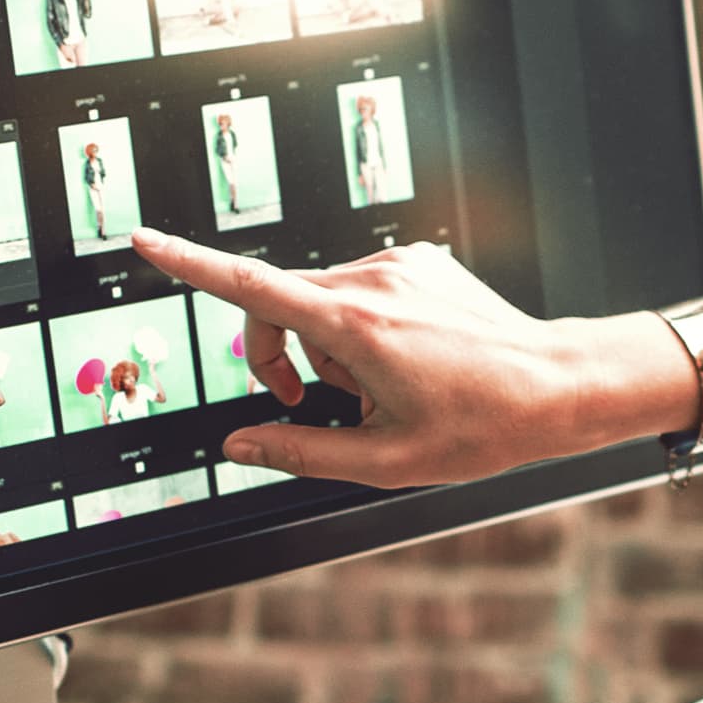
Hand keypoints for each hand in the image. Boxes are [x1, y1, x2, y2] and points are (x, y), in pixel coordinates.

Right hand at [126, 231, 689, 486]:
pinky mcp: (417, 260)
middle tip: (314, 408)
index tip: (143, 241)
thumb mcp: (385, 460)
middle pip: (279, 306)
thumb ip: (300, 451)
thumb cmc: (483, 426)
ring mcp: (398, 263)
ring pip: (319, 301)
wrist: (560, 385)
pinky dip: (359, 327)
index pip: (250, 287)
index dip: (188, 264)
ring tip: (380, 389)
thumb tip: (239, 446)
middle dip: (281, 357)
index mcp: (356, 325)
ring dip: (327, 347)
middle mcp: (372, 279)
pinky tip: (405, 362)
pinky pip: (359, 291)